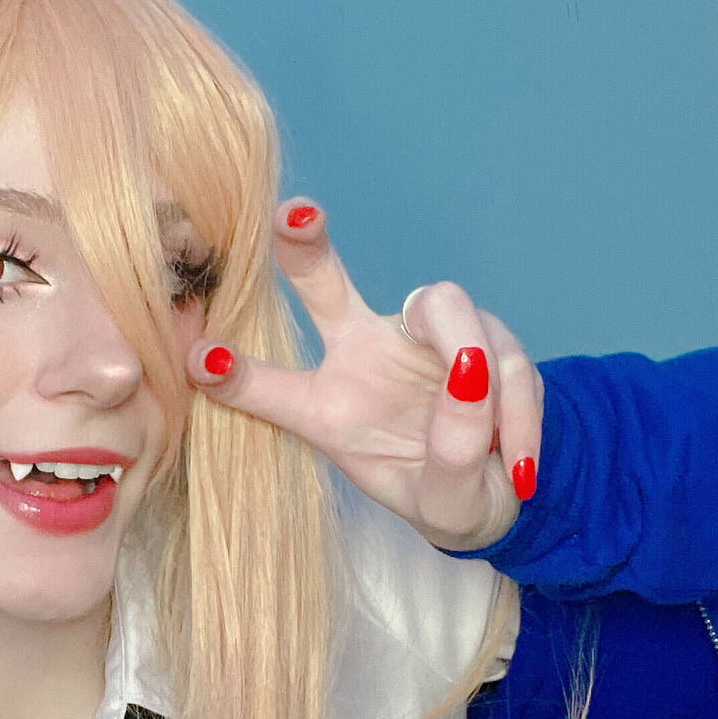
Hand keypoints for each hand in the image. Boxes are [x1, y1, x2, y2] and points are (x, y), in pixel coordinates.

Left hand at [187, 201, 543, 550]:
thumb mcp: (430, 501)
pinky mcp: (484, 335)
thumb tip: (469, 384)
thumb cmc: (440, 489)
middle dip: (305, 245)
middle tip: (294, 217)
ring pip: (445, 312)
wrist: (501, 494)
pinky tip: (513, 461)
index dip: (240, 374)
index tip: (203, 360)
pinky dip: (514, 413)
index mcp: (332, 404)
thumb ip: (445, 457)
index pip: (276, 385)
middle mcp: (366, 353)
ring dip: (475, 379)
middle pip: (326, 286)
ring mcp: (424, 337)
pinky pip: (504, 359)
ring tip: (488, 449)